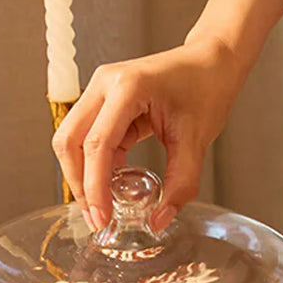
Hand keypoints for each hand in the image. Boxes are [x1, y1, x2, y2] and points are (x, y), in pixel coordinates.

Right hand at [52, 37, 243, 231]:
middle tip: (97, 218)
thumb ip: (180, 184)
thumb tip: (158, 220)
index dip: (95, 186)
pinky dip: (94, 166)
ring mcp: (100, 91)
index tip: (102, 218)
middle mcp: (105, 84)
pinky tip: (111, 186)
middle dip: (79, 184)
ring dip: (81, 176)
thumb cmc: (207, 88)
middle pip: (70, 141)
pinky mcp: (103, 103)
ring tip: (102, 206)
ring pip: (71, 141)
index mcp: (128, 86)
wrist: (212, 62)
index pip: (97, 144)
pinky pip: (87, 139)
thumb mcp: (197, 141)